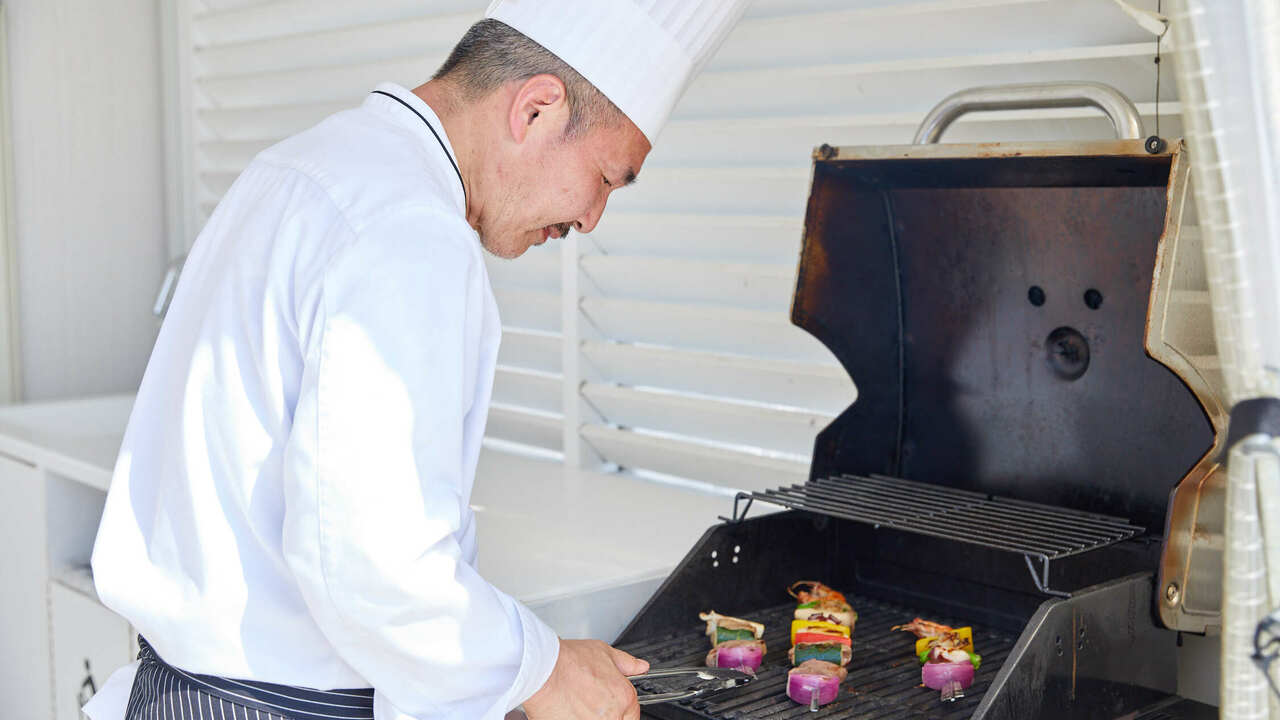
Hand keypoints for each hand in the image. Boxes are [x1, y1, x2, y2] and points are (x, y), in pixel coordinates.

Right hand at [522, 639, 649, 719]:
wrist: (541, 669)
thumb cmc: (568, 660)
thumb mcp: (603, 652)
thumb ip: (625, 663)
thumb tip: (641, 666)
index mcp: (623, 697)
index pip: (632, 715)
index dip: (621, 710)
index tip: (609, 706)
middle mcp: (612, 716)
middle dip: (602, 714)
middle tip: (587, 702)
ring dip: (587, 715)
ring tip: (574, 704)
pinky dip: (574, 718)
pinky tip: (566, 710)